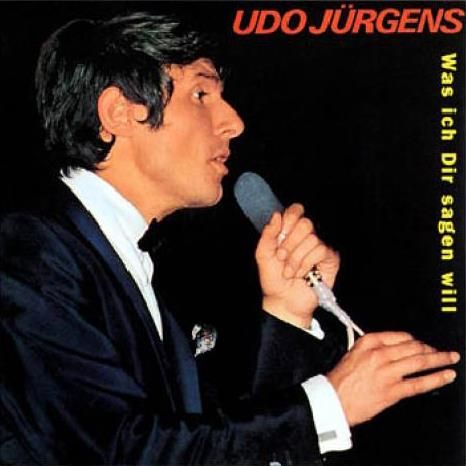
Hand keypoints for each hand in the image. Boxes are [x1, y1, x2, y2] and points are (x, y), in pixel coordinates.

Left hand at [256, 203, 338, 327]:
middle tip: (282, 257)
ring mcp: (320, 246)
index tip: (279, 236)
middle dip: (289, 243)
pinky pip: (320, 250)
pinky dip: (307, 264)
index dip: (289, 220)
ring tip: (290, 271)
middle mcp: (307, 236)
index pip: (296, 210)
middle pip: (305, 223)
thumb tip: (277, 215)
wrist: (283, 300)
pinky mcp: (330, 258)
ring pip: (312, 239)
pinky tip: (303, 274)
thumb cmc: (273, 278)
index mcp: (291, 231)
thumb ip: (268, 234)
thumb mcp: (263, 254)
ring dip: (296, 259)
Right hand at [327, 332, 459, 425]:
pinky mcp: (393, 391)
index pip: (400, 336)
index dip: (416, 340)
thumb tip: (397, 349)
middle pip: (413, 347)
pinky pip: (419, 384)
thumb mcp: (354, 353)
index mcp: (368, 342)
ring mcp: (388, 372)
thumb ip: (374, 348)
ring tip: (451, 358)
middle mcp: (379, 354)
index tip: (422, 344)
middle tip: (441, 351)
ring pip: (419, 362)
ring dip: (439, 359)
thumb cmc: (341, 379)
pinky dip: (436, 379)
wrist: (333, 399)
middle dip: (430, 349)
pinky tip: (447, 376)